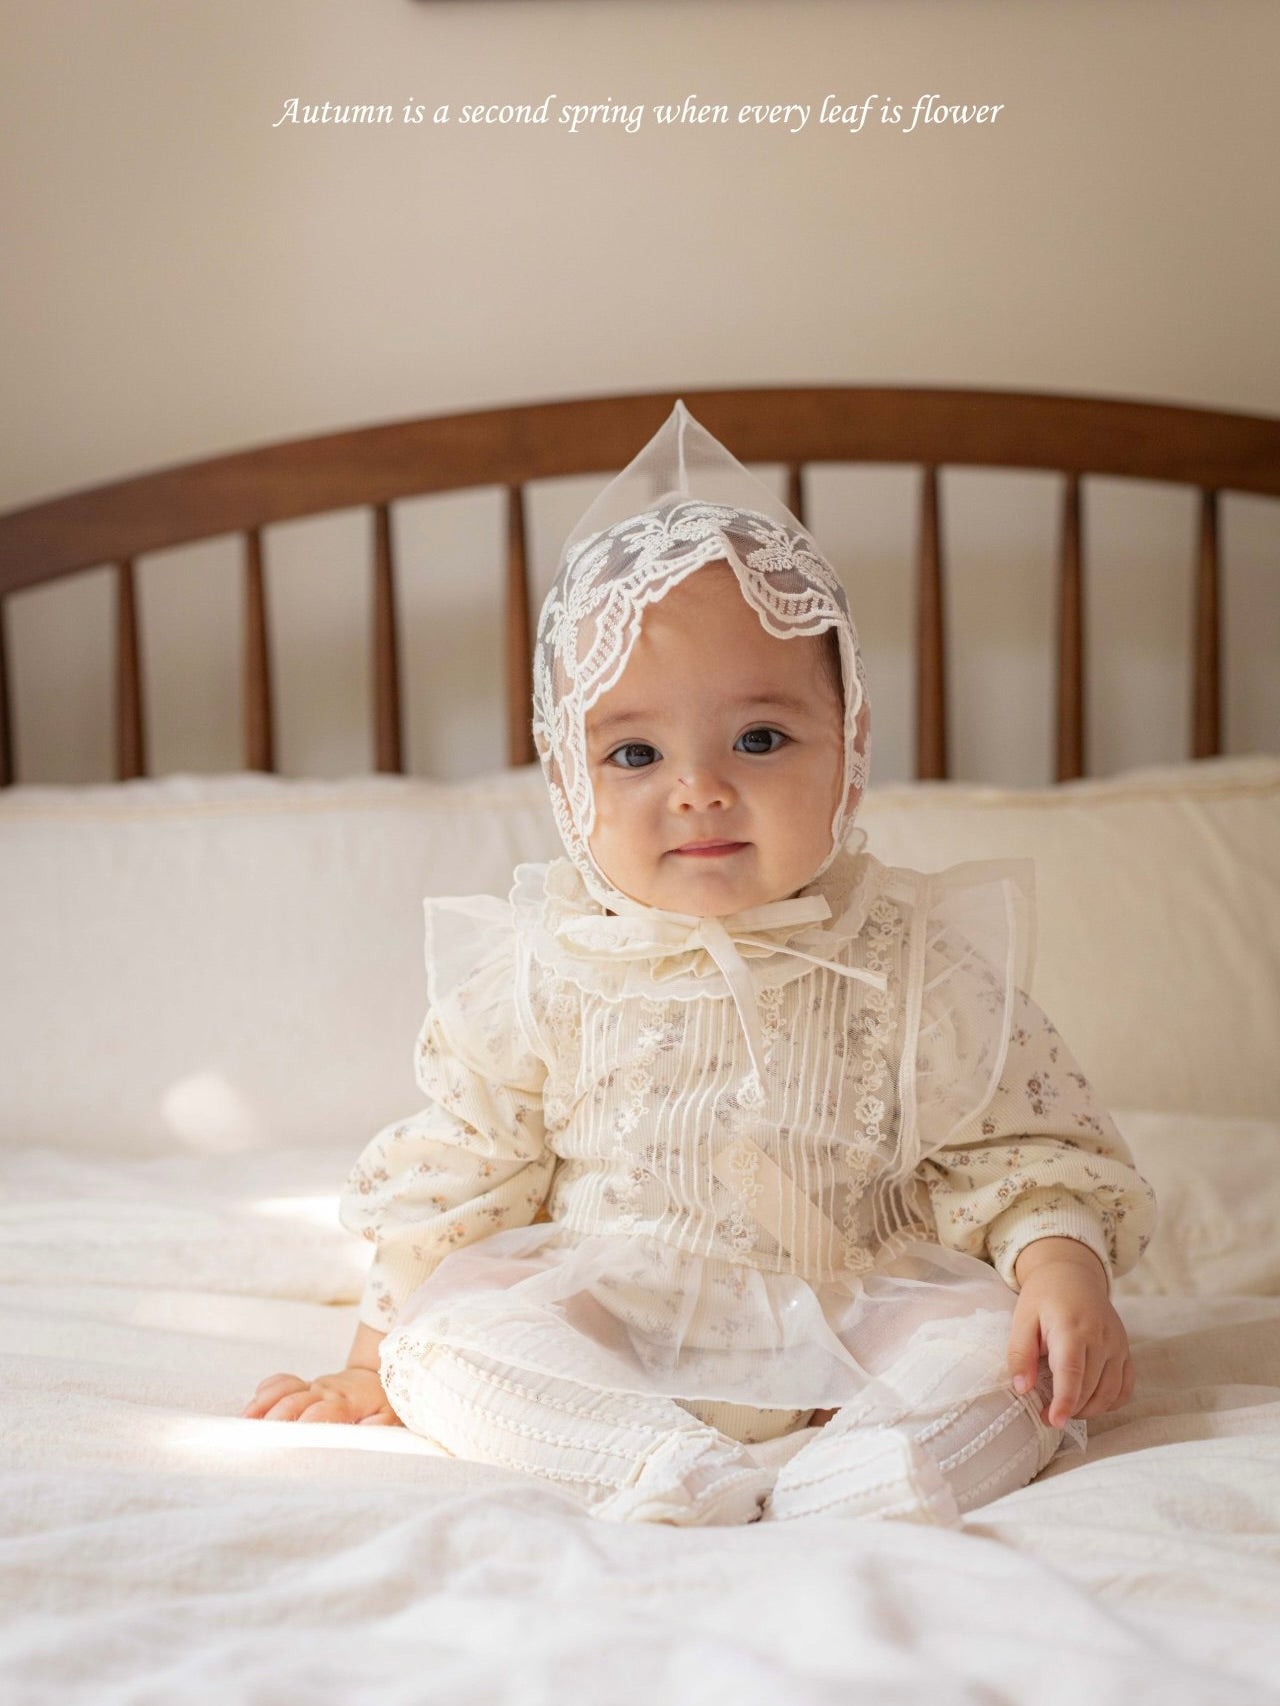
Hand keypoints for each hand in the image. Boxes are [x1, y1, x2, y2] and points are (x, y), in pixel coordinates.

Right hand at [240, 1366, 402, 1425]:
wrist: (379, 1378)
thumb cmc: (383, 1404)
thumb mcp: (390, 1416)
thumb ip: (379, 1426)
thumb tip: (365, 1434)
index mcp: (345, 1402)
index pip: (321, 1411)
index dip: (307, 1422)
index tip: (293, 1437)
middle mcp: (325, 1390)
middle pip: (295, 1400)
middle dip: (277, 1416)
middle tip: (260, 1436)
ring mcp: (312, 1385)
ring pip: (284, 1388)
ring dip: (264, 1403)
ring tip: (245, 1421)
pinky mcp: (304, 1384)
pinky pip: (283, 1382)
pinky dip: (267, 1391)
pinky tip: (252, 1407)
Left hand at [1007, 1244, 1134, 1429]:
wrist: (1073, 1274)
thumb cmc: (1044, 1297)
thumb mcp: (1022, 1319)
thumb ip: (1019, 1353)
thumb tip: (1022, 1389)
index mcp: (1072, 1328)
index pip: (1072, 1373)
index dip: (1064, 1401)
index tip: (1054, 1421)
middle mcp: (1101, 1338)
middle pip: (1090, 1388)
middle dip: (1069, 1409)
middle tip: (1046, 1416)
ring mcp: (1117, 1345)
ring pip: (1110, 1393)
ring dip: (1088, 1410)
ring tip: (1065, 1410)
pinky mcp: (1125, 1350)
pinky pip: (1125, 1387)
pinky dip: (1110, 1402)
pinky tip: (1090, 1403)